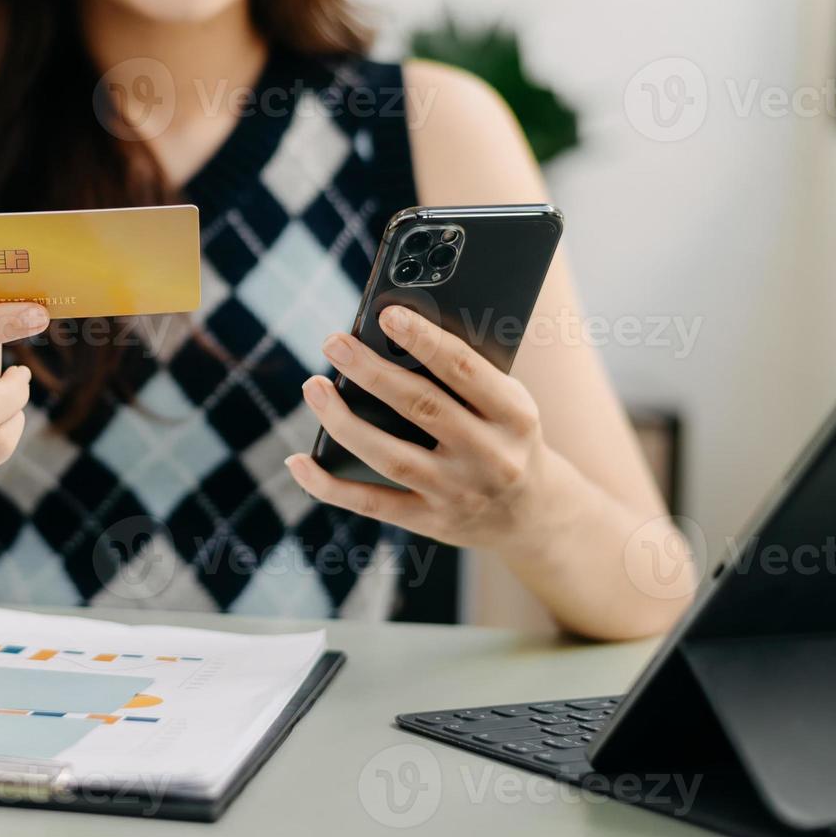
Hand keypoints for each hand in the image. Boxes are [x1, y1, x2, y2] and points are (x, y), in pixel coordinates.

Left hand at [285, 305, 565, 552]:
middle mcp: (490, 456)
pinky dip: (328, 485)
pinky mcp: (431, 522)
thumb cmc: (507, 438)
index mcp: (515, 415)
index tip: (386, 314)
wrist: (537, 515)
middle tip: (334, 342)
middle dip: (371, 372)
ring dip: (343, 421)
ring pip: (390, 456)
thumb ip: (466, 376)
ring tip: (313, 386)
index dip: (424, 340)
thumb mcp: (508, 404)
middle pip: (421, 407)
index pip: (465, 370)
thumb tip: (392, 336)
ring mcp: (459, 493)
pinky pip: (372, 503)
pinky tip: (298, 461)